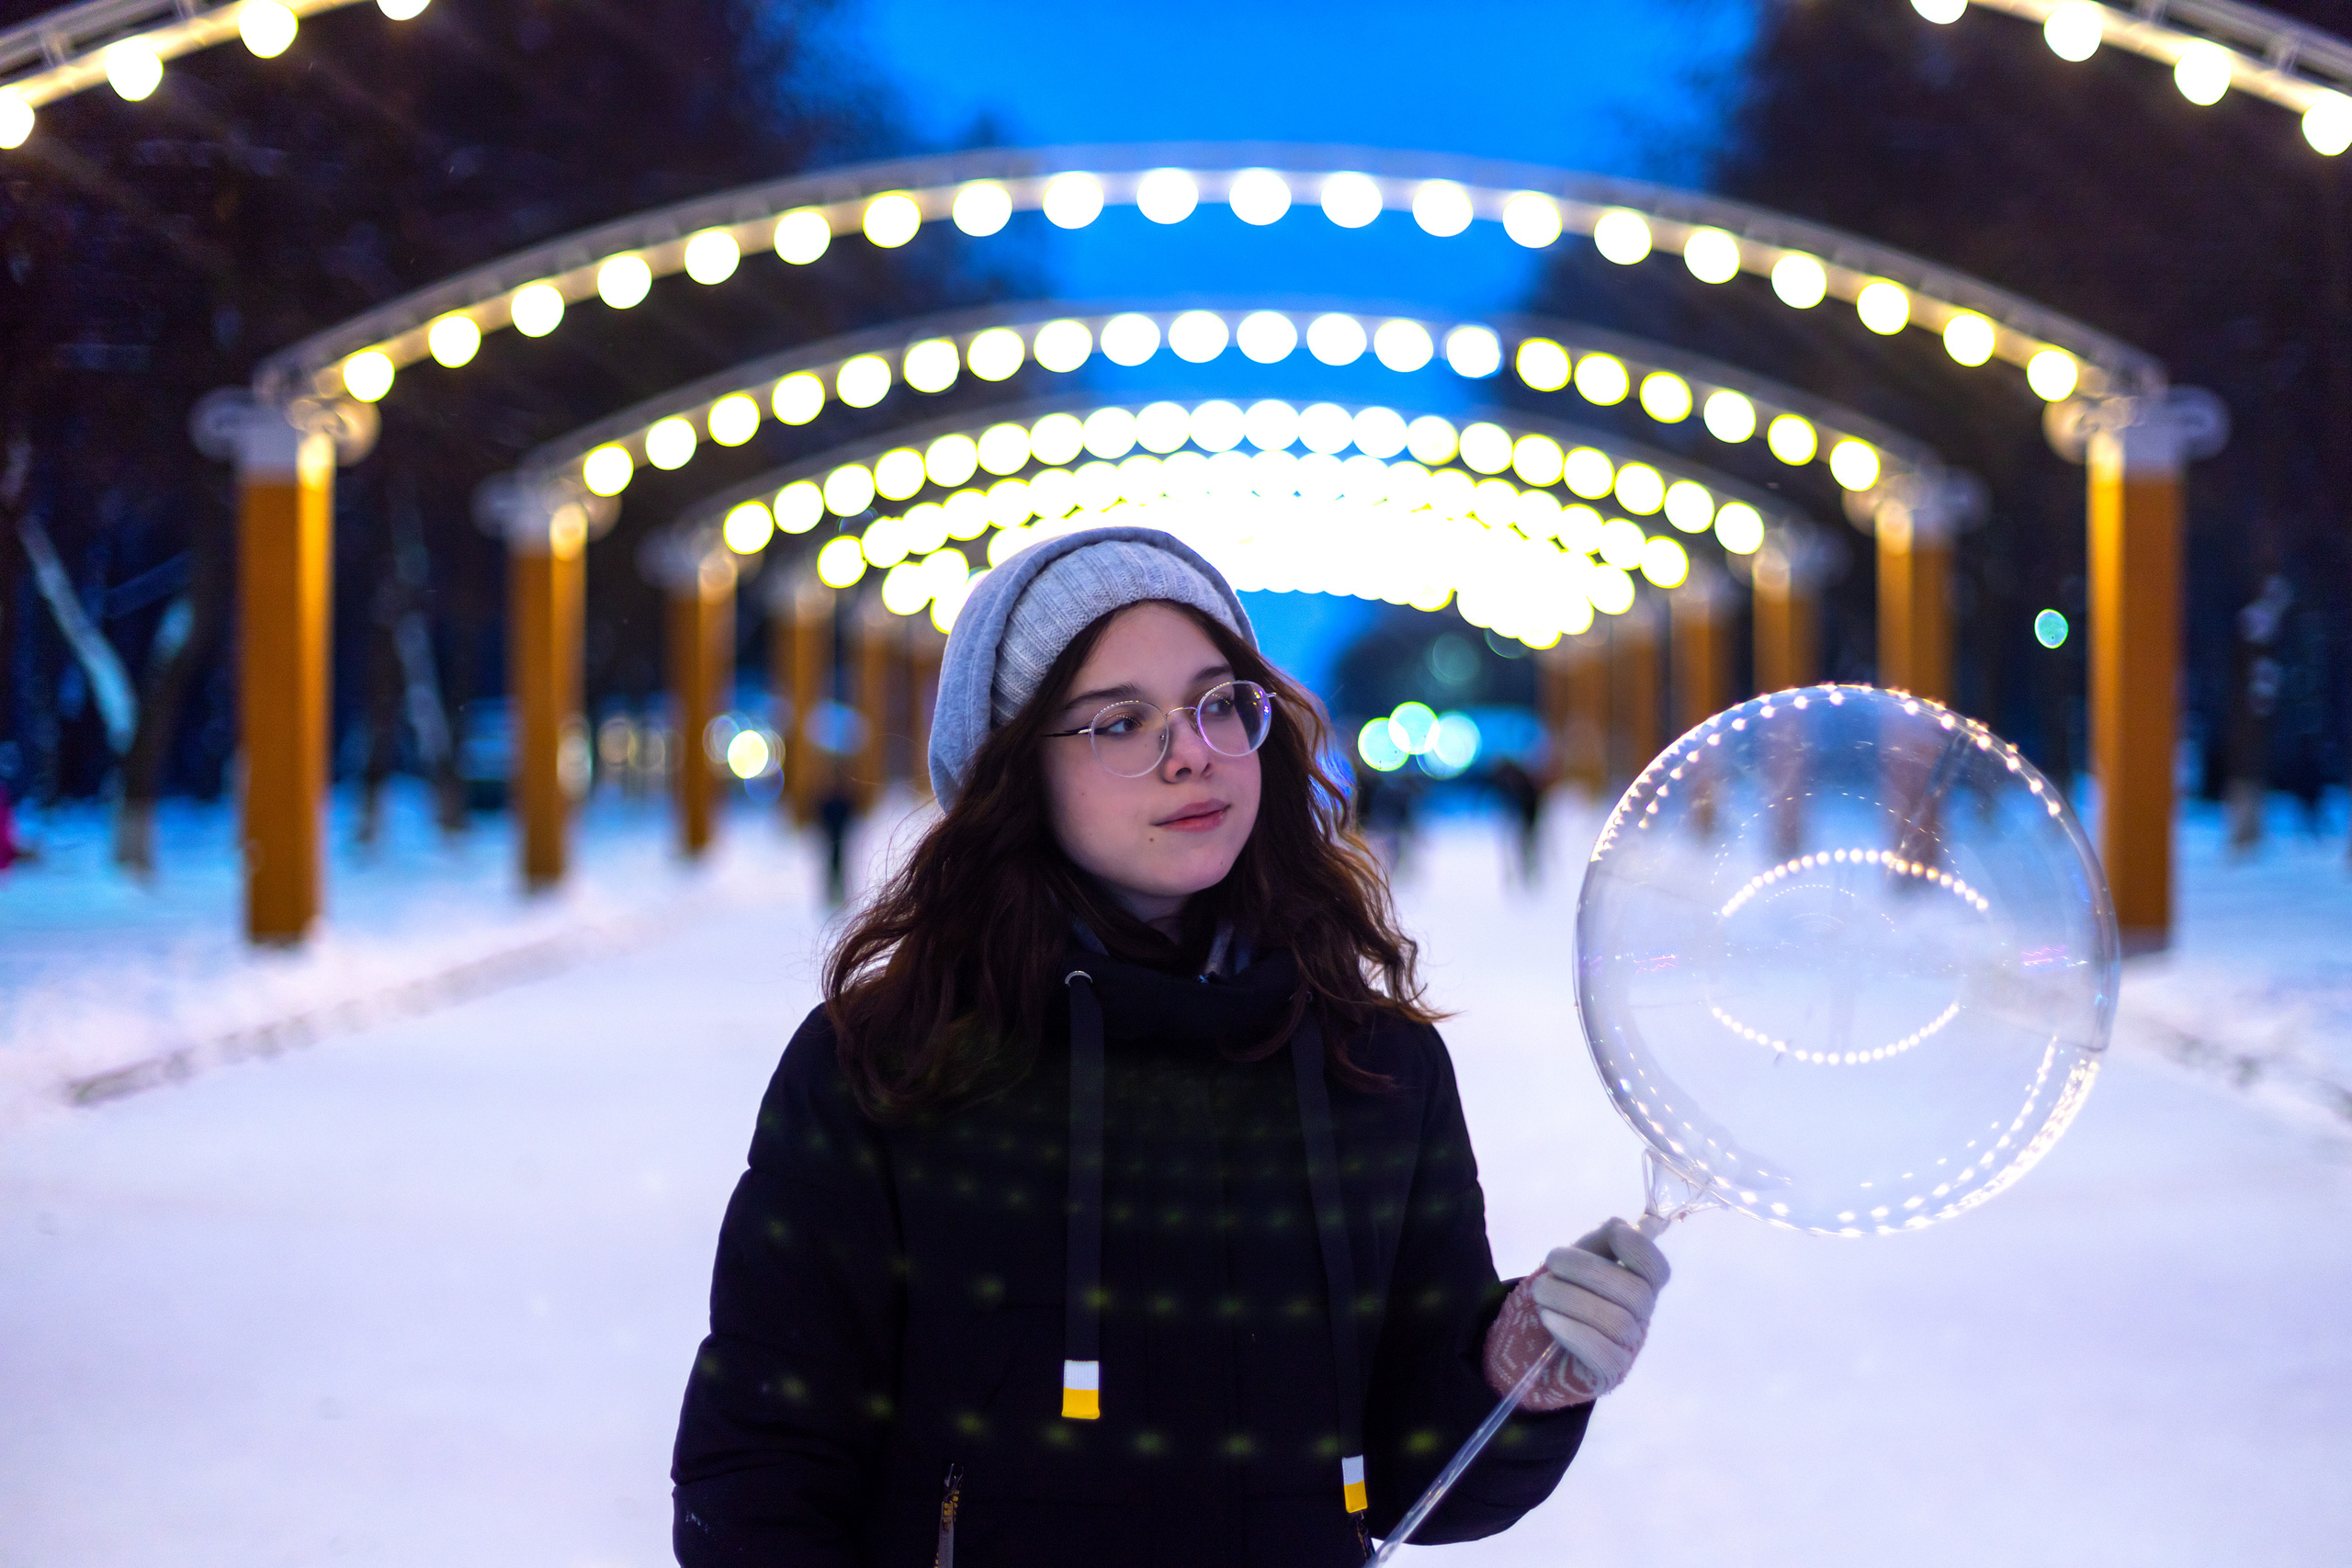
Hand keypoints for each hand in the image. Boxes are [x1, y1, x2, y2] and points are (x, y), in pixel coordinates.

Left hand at [1533, 1218, 1669, 1396]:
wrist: (1532, 1342)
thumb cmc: (1563, 1295)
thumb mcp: (1577, 1260)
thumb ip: (1599, 1242)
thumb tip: (1621, 1226)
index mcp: (1637, 1285)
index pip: (1657, 1270)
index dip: (1643, 1251)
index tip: (1615, 1235)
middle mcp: (1640, 1317)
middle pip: (1635, 1293)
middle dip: (1588, 1269)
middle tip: (1551, 1260)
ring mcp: (1627, 1347)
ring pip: (1616, 1322)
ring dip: (1570, 1299)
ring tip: (1540, 1291)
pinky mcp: (1609, 1372)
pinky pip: (1602, 1353)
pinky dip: (1573, 1331)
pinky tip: (1549, 1318)